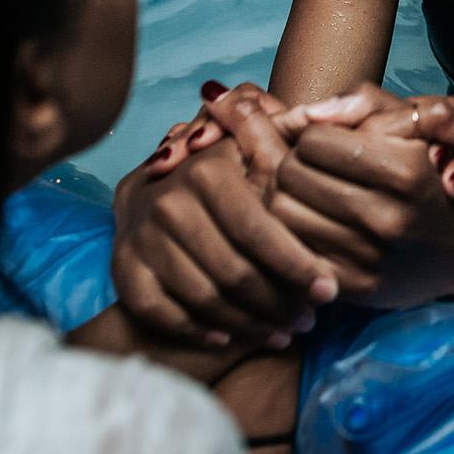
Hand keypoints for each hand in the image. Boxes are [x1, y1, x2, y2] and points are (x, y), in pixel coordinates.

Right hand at [111, 83, 338, 347]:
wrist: (152, 191)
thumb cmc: (222, 174)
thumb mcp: (251, 144)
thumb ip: (279, 131)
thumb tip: (316, 116)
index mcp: (207, 170)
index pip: (259, 230)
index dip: (297, 265)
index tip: (329, 291)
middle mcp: (169, 203)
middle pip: (234, 272)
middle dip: (279, 303)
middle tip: (308, 319)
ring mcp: (142, 237)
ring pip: (205, 299)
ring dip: (250, 325)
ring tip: (283, 332)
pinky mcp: (124, 269)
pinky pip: (164, 314)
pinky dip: (199, 331)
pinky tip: (228, 337)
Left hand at [265, 84, 453, 308]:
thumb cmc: (432, 176)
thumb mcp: (414, 126)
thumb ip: (363, 104)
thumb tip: (310, 114)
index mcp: (406, 170)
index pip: (314, 140)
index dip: (310, 135)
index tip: (320, 141)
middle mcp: (389, 217)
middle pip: (291, 174)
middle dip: (291, 162)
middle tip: (303, 164)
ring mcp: (371, 257)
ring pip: (284, 214)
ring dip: (284, 196)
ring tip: (301, 191)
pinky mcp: (356, 288)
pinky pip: (296, 251)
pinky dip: (292, 233)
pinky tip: (307, 222)